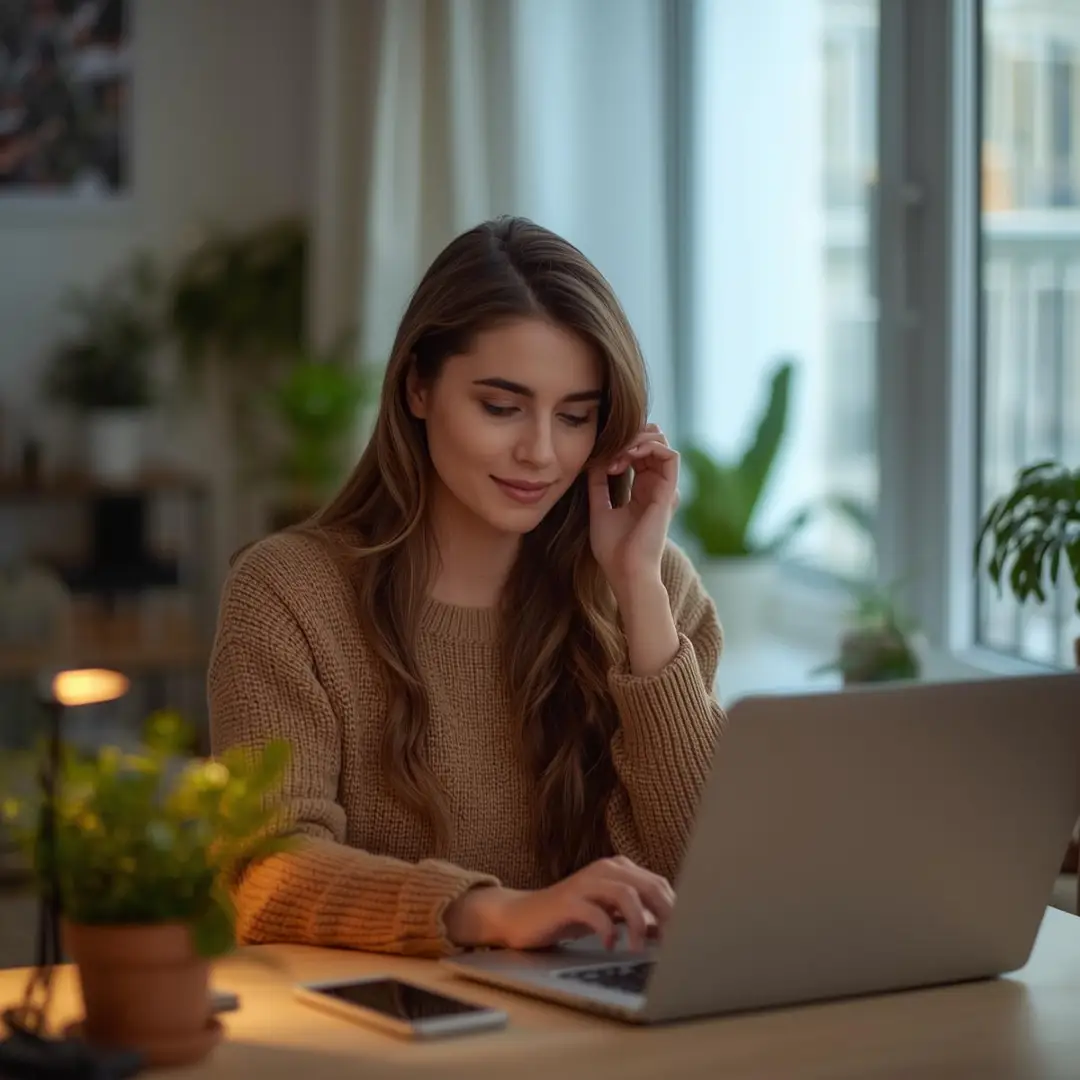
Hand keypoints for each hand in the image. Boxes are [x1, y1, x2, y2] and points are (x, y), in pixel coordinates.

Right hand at [444, 855, 675, 951]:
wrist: (523, 917)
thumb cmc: (570, 916)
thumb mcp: (609, 914)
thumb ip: (638, 916)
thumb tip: (670, 930)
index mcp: (619, 869)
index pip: (659, 884)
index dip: (676, 910)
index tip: (685, 935)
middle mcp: (604, 870)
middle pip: (649, 886)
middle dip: (666, 916)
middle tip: (671, 944)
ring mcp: (585, 883)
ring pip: (626, 894)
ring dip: (639, 924)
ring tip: (637, 948)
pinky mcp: (567, 901)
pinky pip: (595, 913)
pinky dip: (608, 931)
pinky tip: (610, 945)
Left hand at [588, 424, 678, 599]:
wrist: (625, 572)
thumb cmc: (613, 550)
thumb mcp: (600, 509)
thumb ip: (598, 485)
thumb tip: (594, 460)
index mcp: (642, 491)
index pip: (639, 453)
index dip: (621, 446)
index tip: (599, 459)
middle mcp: (656, 487)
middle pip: (652, 442)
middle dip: (629, 437)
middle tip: (609, 452)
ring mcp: (664, 489)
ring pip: (662, 443)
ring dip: (638, 440)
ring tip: (618, 455)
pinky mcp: (669, 492)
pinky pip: (670, 455)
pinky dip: (649, 446)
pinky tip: (628, 455)